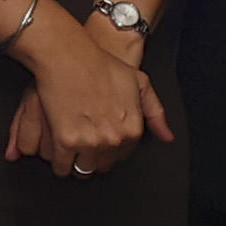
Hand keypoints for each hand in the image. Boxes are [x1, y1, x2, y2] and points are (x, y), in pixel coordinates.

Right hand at [9, 11, 158, 178]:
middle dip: (94, 157)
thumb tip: (167, 137)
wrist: (69, 56)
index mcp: (132, 129)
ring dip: (76, 163)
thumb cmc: (102, 65)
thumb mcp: (140, 83)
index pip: (122, 156)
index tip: (100, 140)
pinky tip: (58, 153)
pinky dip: (59, 164)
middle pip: (103, 165)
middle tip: (84, 143)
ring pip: (83, 169)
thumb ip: (155, 112)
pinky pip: (62, 166)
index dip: (110, 149)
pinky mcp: (65, 141)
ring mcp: (90, 142)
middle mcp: (114, 139)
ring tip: (70, 150)